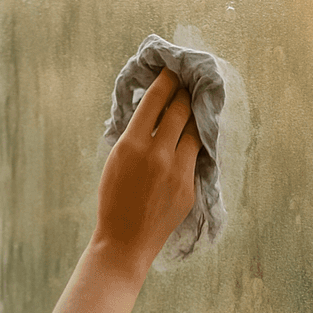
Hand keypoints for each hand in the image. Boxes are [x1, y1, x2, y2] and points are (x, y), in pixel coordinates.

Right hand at [41, 68, 201, 312]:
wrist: (125, 241)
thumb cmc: (113, 200)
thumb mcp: (115, 161)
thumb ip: (133, 136)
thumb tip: (151, 110)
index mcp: (132, 144)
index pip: (156, 100)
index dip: (167, 81)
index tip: (173, 71)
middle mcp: (157, 153)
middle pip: (182, 110)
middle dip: (187, 93)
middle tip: (191, 82)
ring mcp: (177, 170)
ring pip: (195, 131)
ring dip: (197, 116)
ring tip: (198, 106)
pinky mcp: (190, 185)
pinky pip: (197, 156)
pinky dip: (196, 144)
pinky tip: (196, 136)